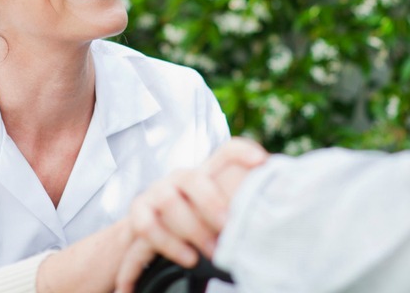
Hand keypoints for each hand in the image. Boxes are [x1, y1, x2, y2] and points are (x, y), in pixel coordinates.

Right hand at [115, 138, 267, 292]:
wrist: (144, 237)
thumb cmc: (193, 226)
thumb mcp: (216, 217)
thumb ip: (238, 211)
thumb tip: (272, 219)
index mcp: (206, 175)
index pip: (225, 152)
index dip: (242, 152)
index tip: (262, 162)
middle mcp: (181, 179)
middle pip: (194, 178)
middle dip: (211, 202)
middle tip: (228, 225)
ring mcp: (156, 193)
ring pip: (169, 201)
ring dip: (191, 229)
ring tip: (212, 252)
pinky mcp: (138, 213)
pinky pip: (147, 225)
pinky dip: (169, 244)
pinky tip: (188, 259)